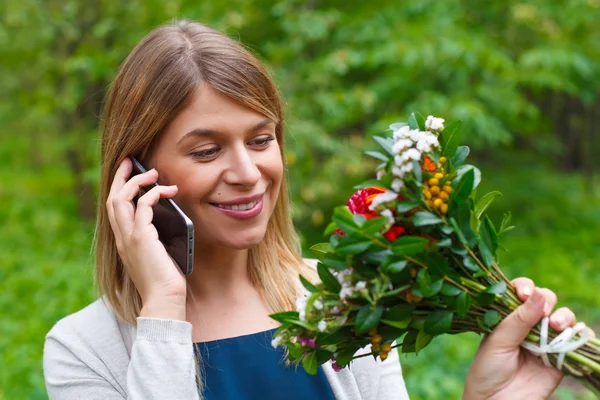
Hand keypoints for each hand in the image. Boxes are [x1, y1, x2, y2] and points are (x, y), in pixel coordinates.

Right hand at [106, 158, 186, 317]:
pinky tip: (167, 192)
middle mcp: (122, 237)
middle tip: (134, 161)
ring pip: (121, 199)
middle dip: (122, 176)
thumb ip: (157, 234)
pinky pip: (142, 206)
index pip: (115, 208)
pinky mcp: (141, 238)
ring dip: (137, 181)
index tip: (129, 173)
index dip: (119, 187)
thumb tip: (171, 214)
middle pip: (113, 198)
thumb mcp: (160, 252)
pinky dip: (154, 194)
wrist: (164, 300)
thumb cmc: (166, 279)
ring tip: (154, 173)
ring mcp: (129, 237)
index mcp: (124, 240)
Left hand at [463, 278, 578, 399]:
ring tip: (556, 325)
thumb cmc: (488, 369)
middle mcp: (527, 325)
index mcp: (507, 316)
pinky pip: (576, 342)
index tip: (524, 293)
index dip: (525, 287)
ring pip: (563, 318)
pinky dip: (582, 334)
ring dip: (564, 316)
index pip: (520, 292)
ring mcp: (544, 340)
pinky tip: (577, 333)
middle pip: (545, 300)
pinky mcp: (559, 358)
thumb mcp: (498, 341)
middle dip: (547, 300)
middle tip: (543, 312)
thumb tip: (539, 294)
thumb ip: (518, 319)